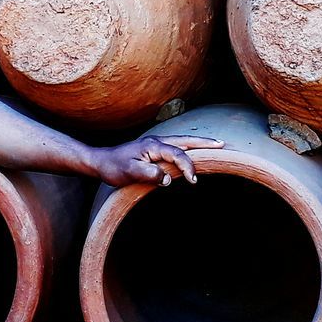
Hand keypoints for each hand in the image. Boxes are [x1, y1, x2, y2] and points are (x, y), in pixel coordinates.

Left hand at [94, 135, 223, 187]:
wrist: (100, 162)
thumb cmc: (114, 168)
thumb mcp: (130, 172)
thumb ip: (149, 174)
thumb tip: (168, 179)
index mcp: (153, 146)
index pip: (178, 154)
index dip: (188, 167)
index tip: (193, 181)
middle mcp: (156, 141)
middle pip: (185, 140)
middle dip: (204, 143)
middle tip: (222, 144)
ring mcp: (155, 144)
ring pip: (182, 141)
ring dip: (198, 143)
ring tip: (214, 145)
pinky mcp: (153, 149)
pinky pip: (175, 146)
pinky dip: (188, 147)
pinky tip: (191, 151)